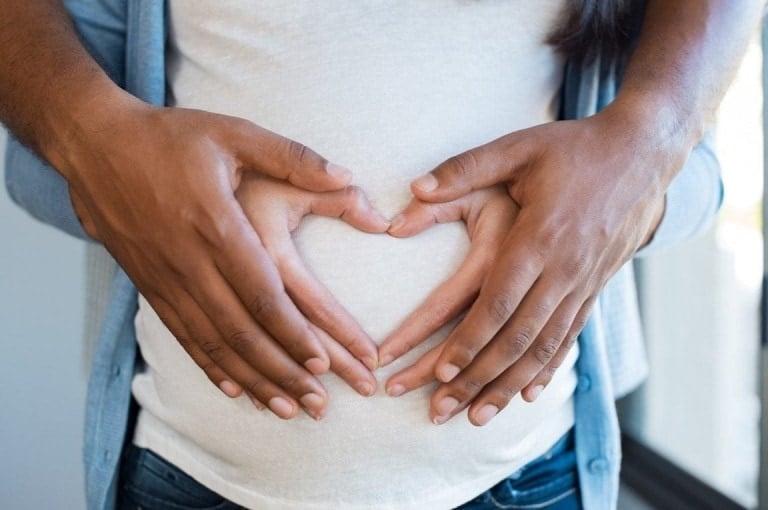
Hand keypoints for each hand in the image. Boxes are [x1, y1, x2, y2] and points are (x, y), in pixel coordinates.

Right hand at [63, 99, 368, 419]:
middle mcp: (190, 262)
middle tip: (319, 403)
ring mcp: (166, 279)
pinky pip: (184, 337)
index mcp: (217, 225)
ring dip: (254, 381)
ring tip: (289, 409)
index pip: (263, 294)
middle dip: (284, 372)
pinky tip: (236, 390)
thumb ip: (294, 158)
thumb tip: (349, 176)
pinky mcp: (150, 286)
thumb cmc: (171, 138)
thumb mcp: (235, 133)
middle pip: (242, 332)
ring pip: (215, 344)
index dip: (293, 333)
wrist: (95, 145)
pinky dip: (212, 367)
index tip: (325, 362)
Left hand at [397, 108, 667, 425]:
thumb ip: (465, 168)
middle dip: (477, 378)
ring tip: (476, 417)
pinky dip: (546, 370)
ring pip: (543, 348)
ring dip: (508, 386)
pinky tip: (528, 395)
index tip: (440, 371)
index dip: (469, 341)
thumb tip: (413, 187)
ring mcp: (583, 283)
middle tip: (441, 409)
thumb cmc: (575, 149)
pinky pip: (569, 338)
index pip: (498, 303)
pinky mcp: (595, 288)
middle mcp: (563, 270)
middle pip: (517, 338)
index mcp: (539, 238)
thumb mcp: (519, 148)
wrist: (643, 154)